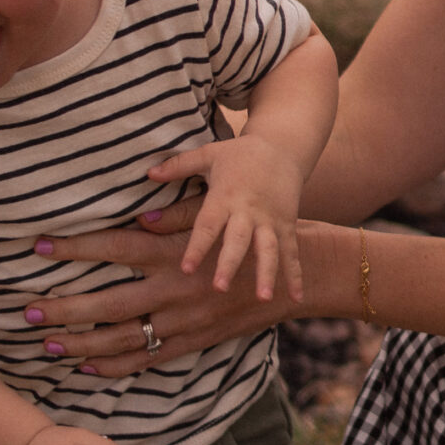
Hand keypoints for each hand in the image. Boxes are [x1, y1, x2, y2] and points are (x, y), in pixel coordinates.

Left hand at [27, 201, 303, 377]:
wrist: (300, 272)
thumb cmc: (255, 229)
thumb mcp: (218, 210)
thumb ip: (175, 215)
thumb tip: (136, 219)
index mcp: (178, 251)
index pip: (115, 249)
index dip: (76, 248)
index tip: (39, 246)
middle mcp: (177, 290)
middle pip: (109, 304)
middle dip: (64, 310)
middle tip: (26, 312)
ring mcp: (187, 321)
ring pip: (125, 340)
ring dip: (83, 345)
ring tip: (47, 345)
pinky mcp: (197, 340)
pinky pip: (151, 359)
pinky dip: (118, 367)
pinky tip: (87, 367)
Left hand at [145, 134, 308, 299]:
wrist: (284, 146)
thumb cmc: (240, 154)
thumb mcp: (209, 154)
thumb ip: (178, 166)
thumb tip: (148, 173)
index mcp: (226, 195)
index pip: (209, 224)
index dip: (197, 246)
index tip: (186, 268)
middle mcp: (248, 211)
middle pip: (238, 240)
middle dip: (230, 264)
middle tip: (219, 288)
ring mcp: (270, 220)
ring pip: (268, 249)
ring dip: (266, 273)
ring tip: (263, 298)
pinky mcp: (287, 224)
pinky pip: (291, 252)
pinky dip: (294, 274)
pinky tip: (296, 297)